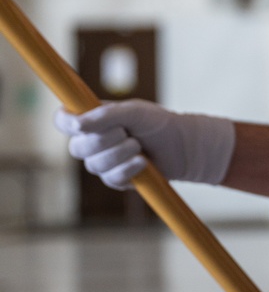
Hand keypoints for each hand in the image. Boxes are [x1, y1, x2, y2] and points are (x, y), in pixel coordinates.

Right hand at [53, 100, 235, 188]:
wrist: (182, 146)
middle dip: (103, 141)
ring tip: (138, 146)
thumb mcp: (134, 111)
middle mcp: (91, 141)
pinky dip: (128, 170)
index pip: (63, 120)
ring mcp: (102, 162)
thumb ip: (106, 115)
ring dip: (119, 155)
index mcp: (91, 119)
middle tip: (126, 133)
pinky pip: (111, 179)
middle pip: (77, 148)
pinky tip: (143, 162)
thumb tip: (78, 124)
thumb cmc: (157, 123)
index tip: (80, 124)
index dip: (66, 123)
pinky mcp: (115, 179)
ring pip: (94, 166)